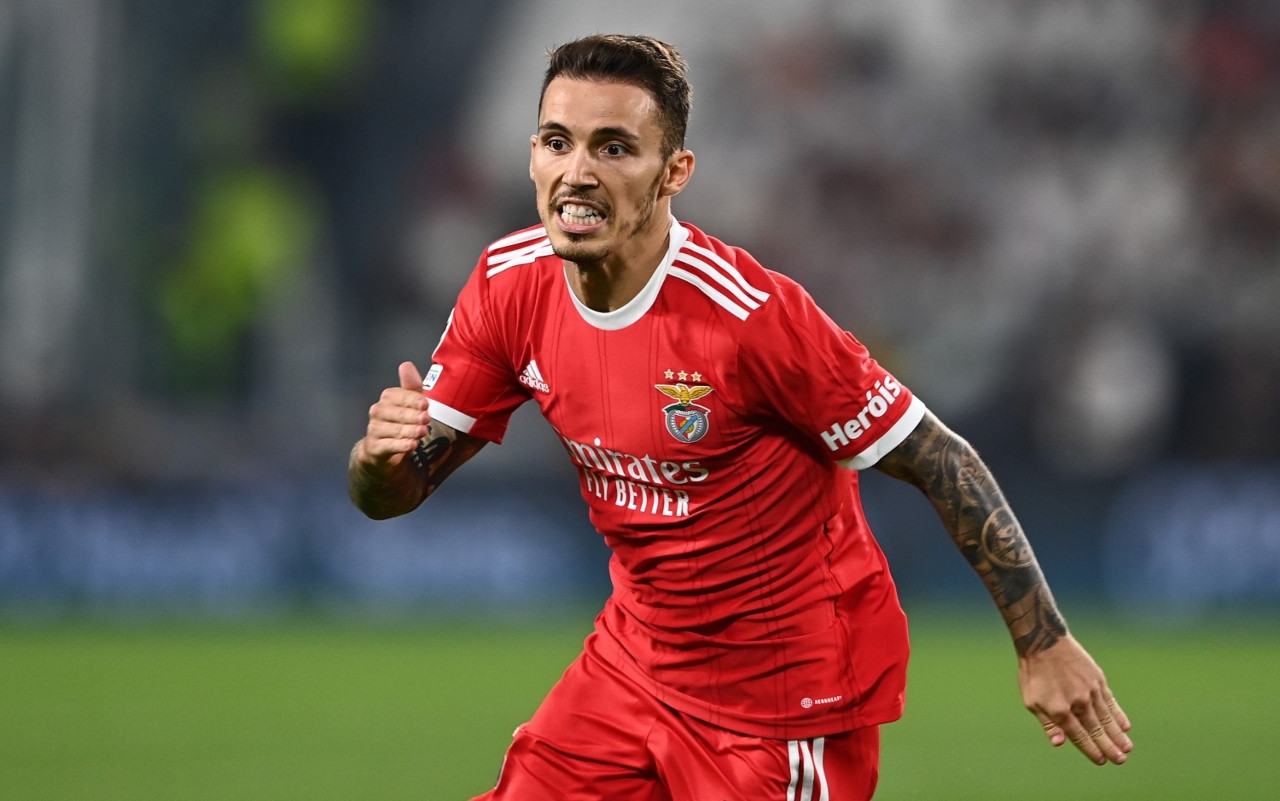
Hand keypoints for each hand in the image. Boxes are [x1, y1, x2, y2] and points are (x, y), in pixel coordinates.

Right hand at [355, 361, 429, 469]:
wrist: (382, 450)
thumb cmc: (402, 421)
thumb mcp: (410, 404)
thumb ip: (411, 386)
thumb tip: (405, 364)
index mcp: (387, 398)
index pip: (399, 396)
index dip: (412, 400)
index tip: (425, 404)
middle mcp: (377, 412)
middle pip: (397, 413)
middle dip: (413, 416)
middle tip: (427, 419)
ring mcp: (374, 430)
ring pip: (395, 429)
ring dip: (410, 431)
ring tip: (423, 432)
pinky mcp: (375, 447)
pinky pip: (389, 445)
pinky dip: (402, 445)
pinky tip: (413, 445)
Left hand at [1018, 633, 1132, 764]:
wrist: (1043, 641)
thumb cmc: (1034, 673)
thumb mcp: (1032, 700)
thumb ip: (1048, 723)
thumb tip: (1060, 743)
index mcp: (1059, 710)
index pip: (1079, 736)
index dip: (1090, 750)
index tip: (1101, 761)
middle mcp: (1078, 701)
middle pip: (1096, 730)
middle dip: (1110, 747)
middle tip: (1121, 760)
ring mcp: (1090, 690)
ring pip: (1107, 717)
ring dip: (1118, 734)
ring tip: (1128, 748)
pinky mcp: (1098, 679)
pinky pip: (1111, 701)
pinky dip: (1118, 714)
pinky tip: (1125, 726)